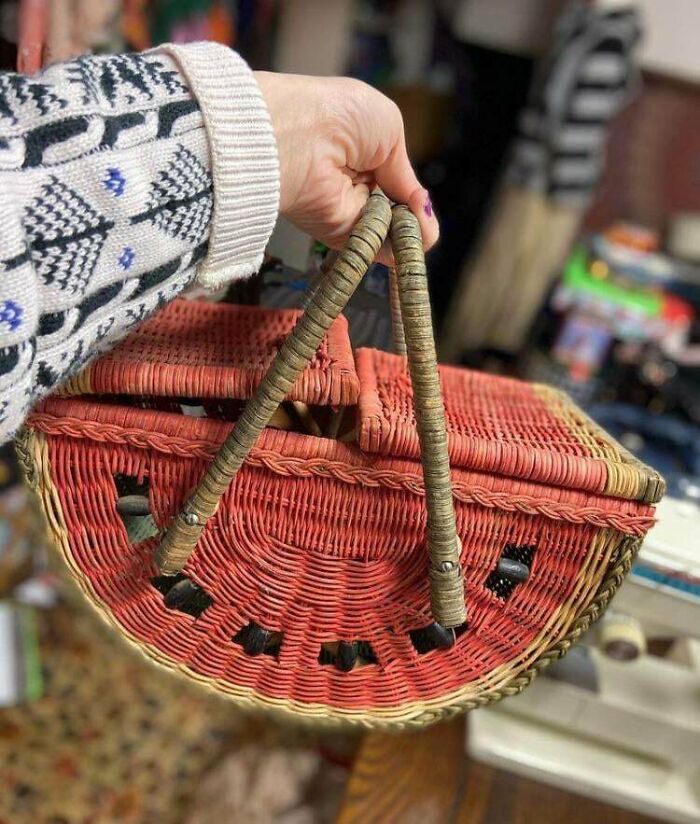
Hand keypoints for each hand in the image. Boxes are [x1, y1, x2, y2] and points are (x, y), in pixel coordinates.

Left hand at [254, 72, 437, 264]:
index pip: (396, 183)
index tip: (421, 205)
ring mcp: (345, 211)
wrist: (300, 136)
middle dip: (414, 218)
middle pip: (395, 212)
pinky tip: (405, 237)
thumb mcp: (390, 130)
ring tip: (417, 228)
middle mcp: (352, 183)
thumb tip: (420, 208)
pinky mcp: (336, 234)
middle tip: (422, 220)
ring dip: (407, 233)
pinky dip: (392, 247)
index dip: (412, 197)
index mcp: (362, 152)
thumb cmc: (340, 115)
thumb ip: (406, 176)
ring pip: (388, 233)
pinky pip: (372, 246)